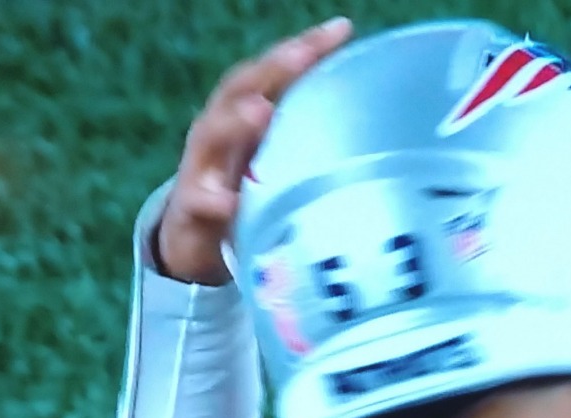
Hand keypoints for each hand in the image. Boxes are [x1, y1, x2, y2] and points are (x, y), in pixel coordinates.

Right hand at [155, 17, 352, 284]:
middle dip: (272, 69)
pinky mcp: (191, 206)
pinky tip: (231, 202)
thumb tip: (379, 114)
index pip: (277, 71)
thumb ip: (315, 133)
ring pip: (214, 134)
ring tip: (261, 111)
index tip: (341, 29)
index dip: (306, 48)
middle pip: (243, 88)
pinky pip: (202, 201)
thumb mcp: (282, 155)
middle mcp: (222, 128)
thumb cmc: (249, 186)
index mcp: (249, 111)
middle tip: (301, 55)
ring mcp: (202, 164)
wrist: (196, 234)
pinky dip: (215, 200)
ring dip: (237, 121)